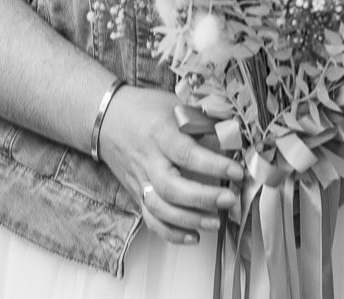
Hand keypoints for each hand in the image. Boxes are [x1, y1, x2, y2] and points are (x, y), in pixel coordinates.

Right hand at [96, 87, 245, 244]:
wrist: (107, 119)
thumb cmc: (146, 109)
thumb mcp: (176, 106)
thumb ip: (202, 122)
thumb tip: (234, 137)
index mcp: (161, 135)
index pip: (187, 154)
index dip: (213, 165)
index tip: (237, 171)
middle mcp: (149, 161)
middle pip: (172, 187)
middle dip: (203, 198)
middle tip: (229, 199)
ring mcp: (141, 181)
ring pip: (160, 209)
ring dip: (190, 220)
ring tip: (216, 221)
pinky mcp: (136, 195)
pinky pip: (152, 220)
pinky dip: (172, 233)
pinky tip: (194, 236)